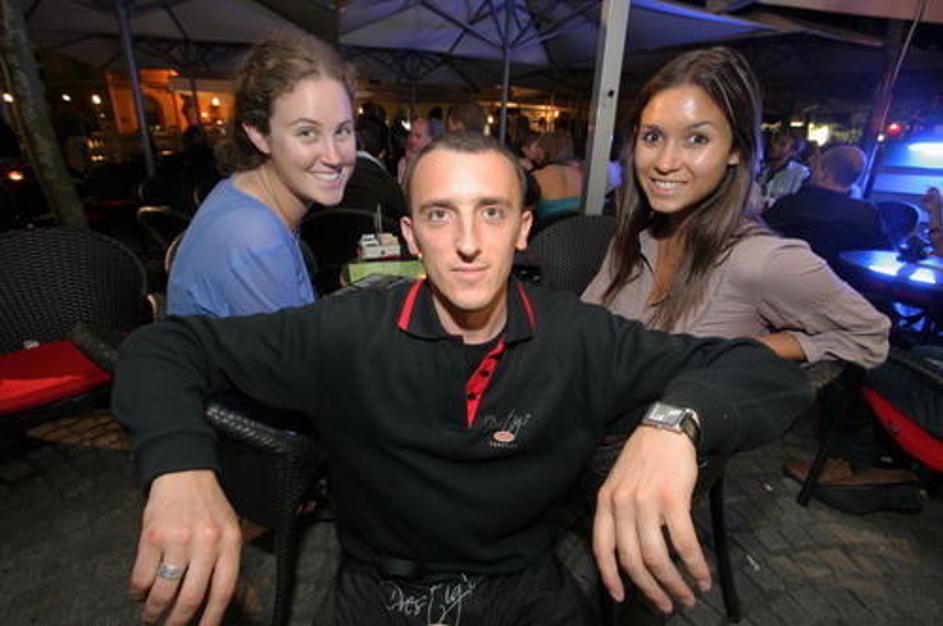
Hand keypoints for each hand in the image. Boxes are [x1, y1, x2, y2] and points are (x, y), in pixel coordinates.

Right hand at [129, 470, 241, 624]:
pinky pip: (142, 577)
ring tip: (150, 616)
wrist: (184, 473)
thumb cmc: (208, 506)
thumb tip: (227, 601)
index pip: (223, 590)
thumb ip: (227, 562)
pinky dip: (138, 592)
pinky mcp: (151, 537)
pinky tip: (140, 594)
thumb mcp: (228, 530)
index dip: (212, 618)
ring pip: (164, 591)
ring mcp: (178, 539)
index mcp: (229, 542)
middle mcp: (206, 542)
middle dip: (179, 621)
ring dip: (154, 611)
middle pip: (192, 597)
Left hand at [592, 426, 708, 612]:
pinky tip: (702, 576)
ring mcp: (646, 502)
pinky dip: (694, 565)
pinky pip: (684, 542)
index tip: (620, 596)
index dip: (611, 577)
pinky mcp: (673, 500)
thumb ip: (620, 511)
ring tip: (686, 596)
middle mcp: (622, 504)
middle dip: (650, 588)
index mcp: (606, 502)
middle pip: (632, 560)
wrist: (667, 429)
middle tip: (665, 604)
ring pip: (657, 556)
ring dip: (674, 583)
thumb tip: (632, 549)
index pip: (602, 548)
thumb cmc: (645, 456)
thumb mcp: (619, 481)